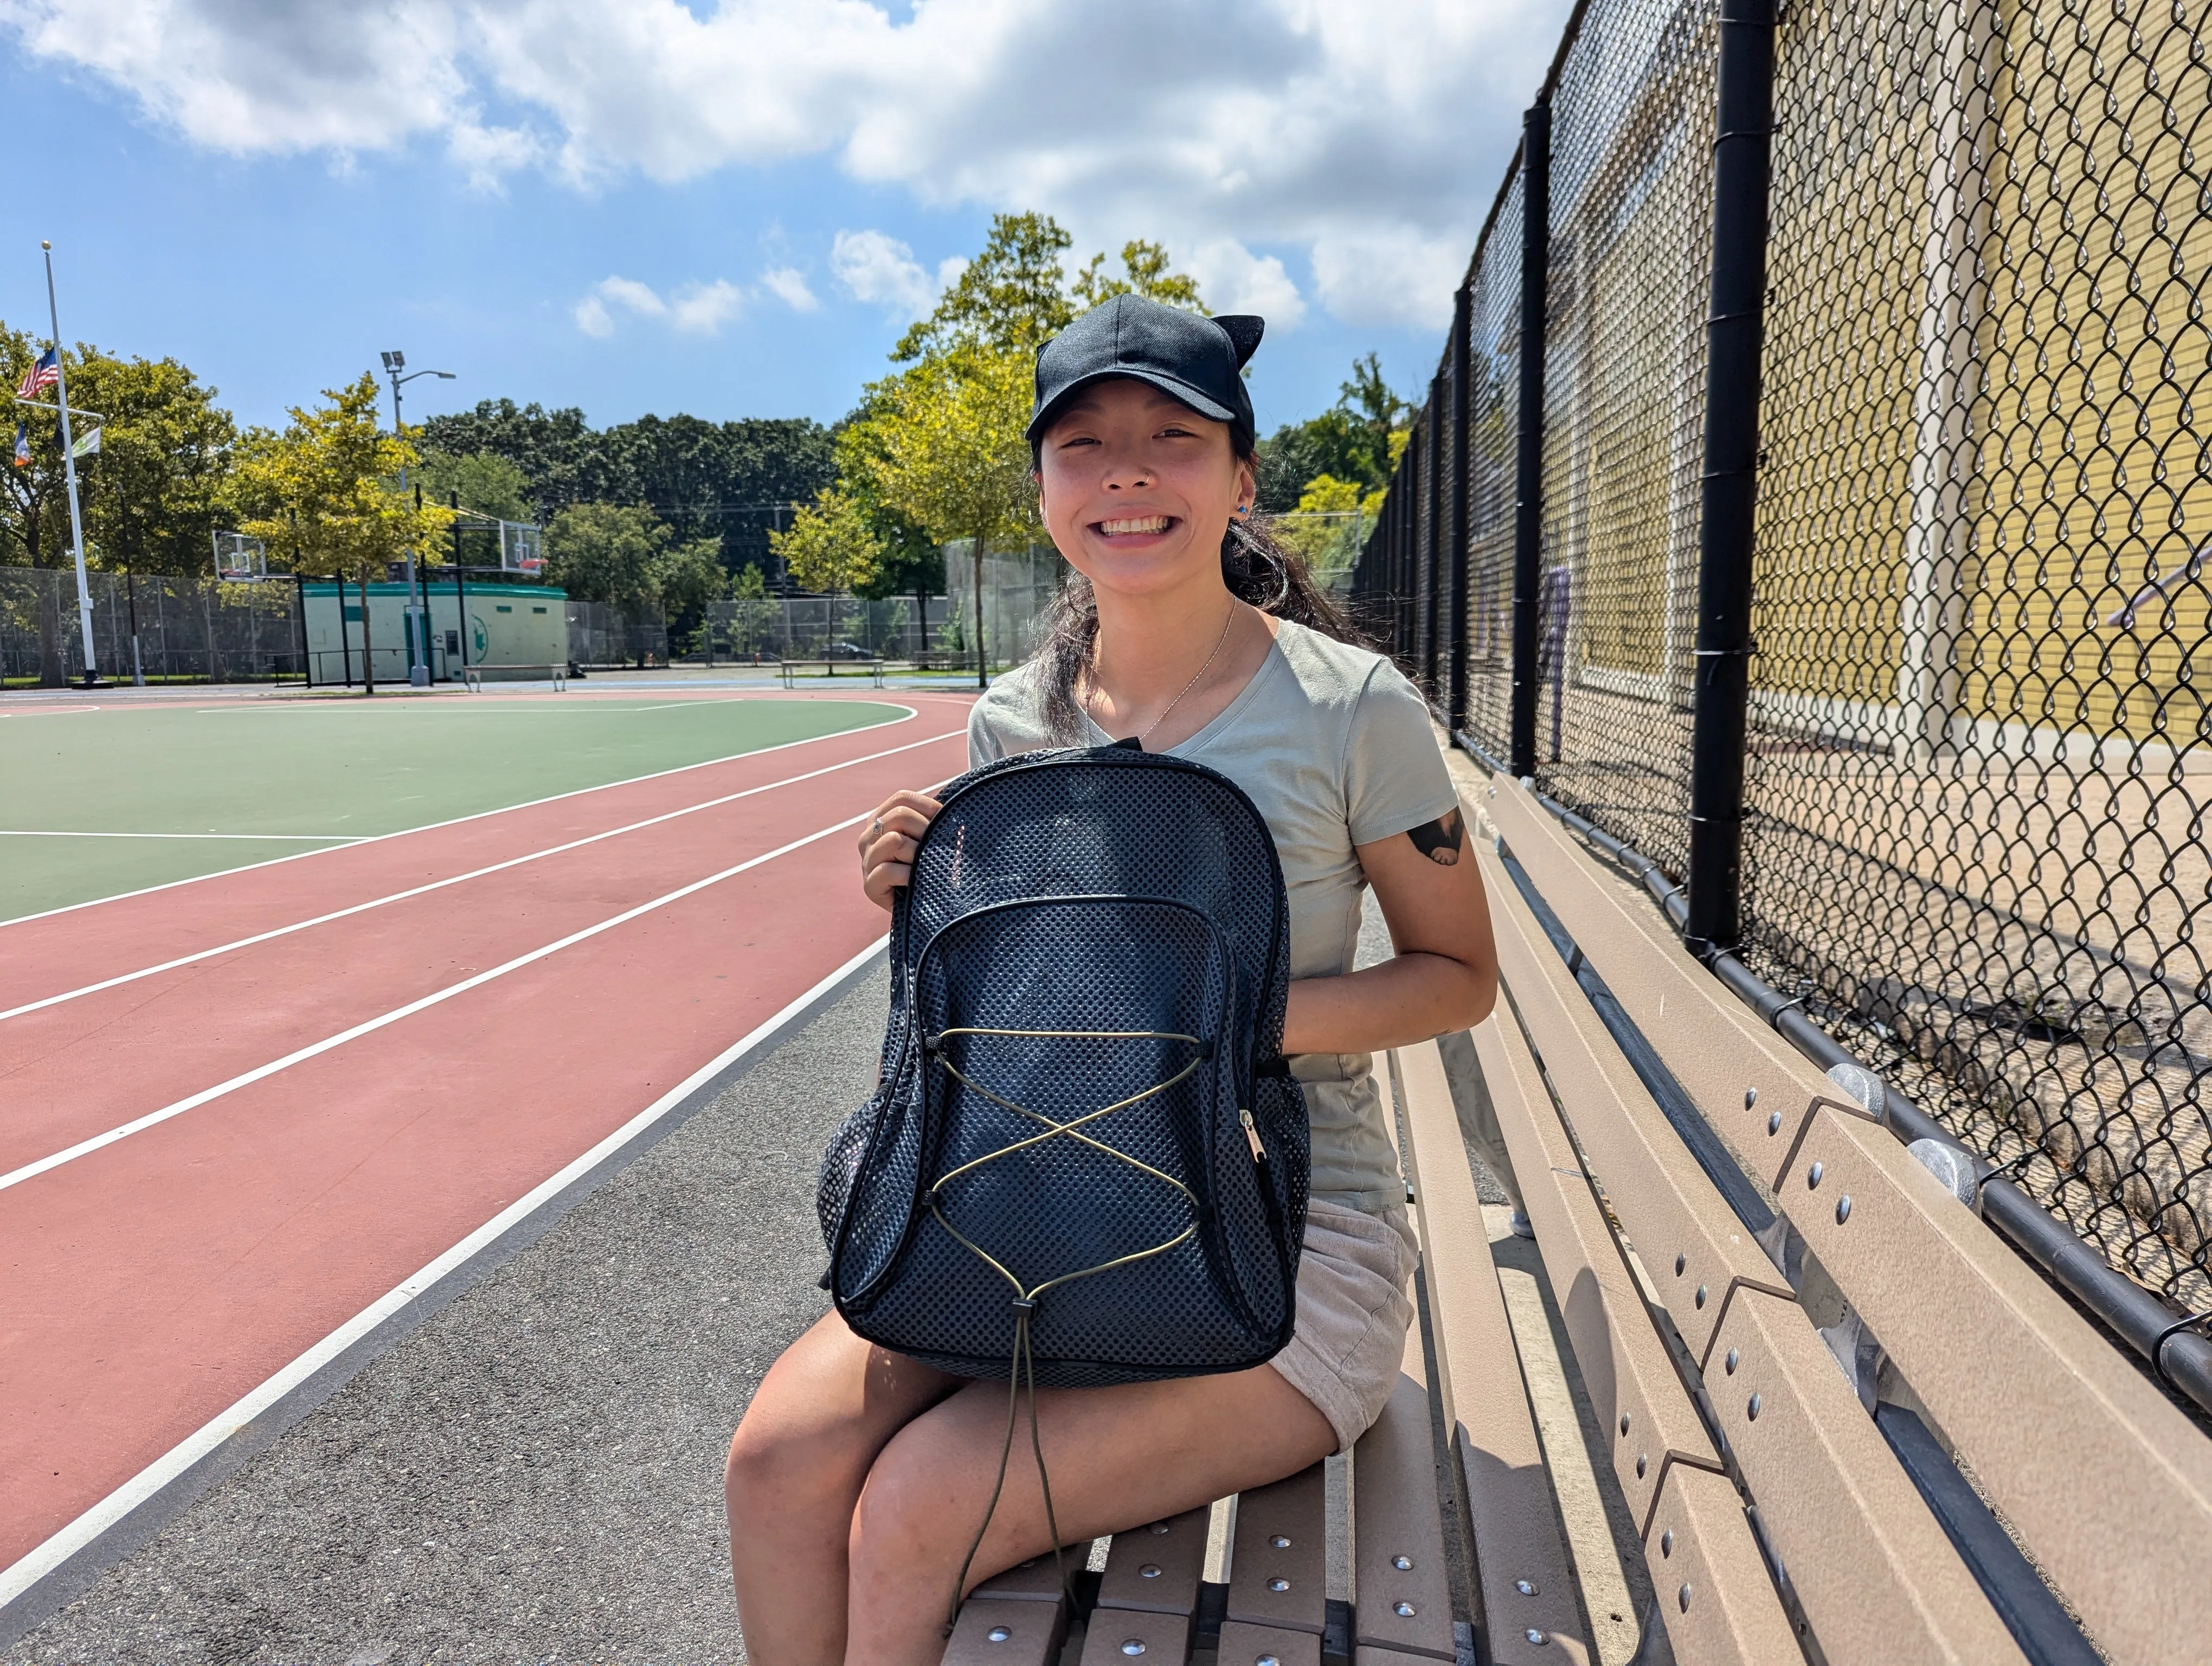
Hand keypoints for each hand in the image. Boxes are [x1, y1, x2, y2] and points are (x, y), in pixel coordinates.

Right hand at [859, 790, 940, 911]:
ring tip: (925, 865)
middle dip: (926, 831)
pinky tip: (916, 881)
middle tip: (936, 849)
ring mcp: (866, 861)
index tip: (945, 823)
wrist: (922, 908)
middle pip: (899, 816)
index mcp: (881, 820)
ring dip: (918, 853)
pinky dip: (909, 875)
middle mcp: (868, 837)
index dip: (928, 807)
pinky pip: (888, 870)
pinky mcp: (869, 885)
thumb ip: (934, 822)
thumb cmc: (928, 868)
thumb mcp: (929, 840)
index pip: (902, 798)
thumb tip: (952, 810)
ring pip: (893, 841)